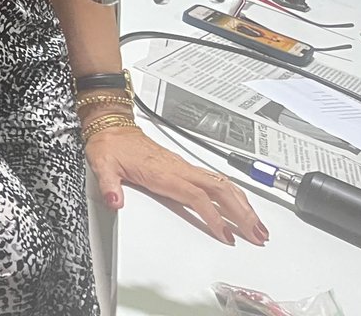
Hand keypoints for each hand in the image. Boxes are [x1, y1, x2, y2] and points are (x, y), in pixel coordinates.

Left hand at [86, 124, 267, 246]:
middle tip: (258, 234)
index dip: (213, 217)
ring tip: (257, 225)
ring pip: (221, 184)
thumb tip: (114, 201)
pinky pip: (215, 180)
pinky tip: (240, 204)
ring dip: (243, 204)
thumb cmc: (109, 144)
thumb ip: (109, 184)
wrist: (110, 125)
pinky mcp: (183, 166)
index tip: (227, 235)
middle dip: (242, 213)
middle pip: (219, 190)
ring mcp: (183, 166)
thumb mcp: (103, 165)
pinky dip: (233, 194)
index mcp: (162, 173)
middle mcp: (178, 169)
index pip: (196, 197)